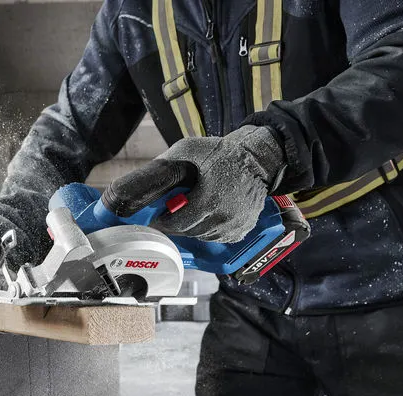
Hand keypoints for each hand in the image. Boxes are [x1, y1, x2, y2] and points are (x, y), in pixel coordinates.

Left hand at [154, 125, 285, 242]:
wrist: (258, 158)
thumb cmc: (225, 153)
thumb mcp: (189, 151)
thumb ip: (167, 166)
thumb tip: (144, 180)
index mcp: (209, 200)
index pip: (177, 224)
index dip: (164, 221)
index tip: (158, 217)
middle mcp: (223, 217)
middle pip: (189, 232)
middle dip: (178, 223)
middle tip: (172, 214)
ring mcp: (235, 226)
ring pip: (203, 236)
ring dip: (194, 227)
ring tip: (193, 212)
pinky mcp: (243, 229)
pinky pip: (219, 238)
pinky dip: (210, 231)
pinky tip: (209, 216)